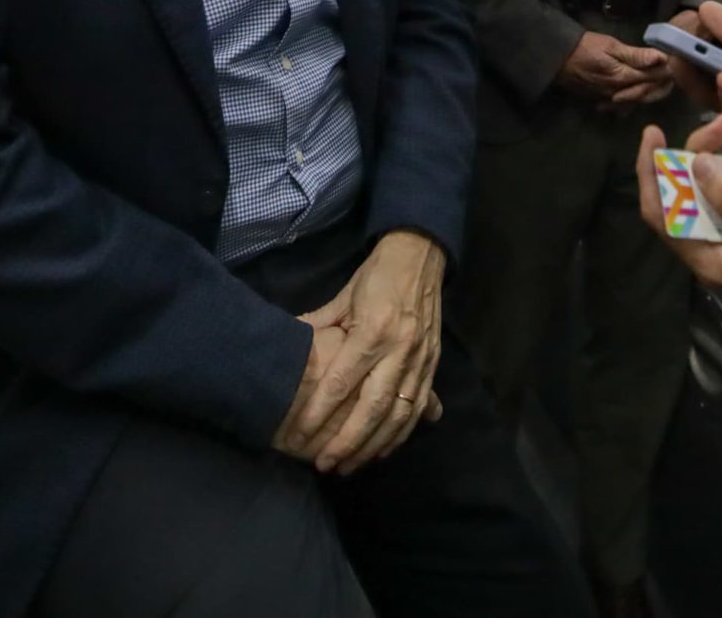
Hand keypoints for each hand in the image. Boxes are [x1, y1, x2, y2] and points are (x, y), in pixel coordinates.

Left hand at [277, 231, 446, 473]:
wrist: (420, 256)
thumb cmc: (375, 276)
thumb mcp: (342, 297)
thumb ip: (318, 328)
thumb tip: (288, 350)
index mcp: (374, 329)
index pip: (343, 380)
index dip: (320, 411)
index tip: (301, 435)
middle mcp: (399, 347)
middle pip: (373, 406)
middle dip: (348, 441)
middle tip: (325, 464)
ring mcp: (421, 358)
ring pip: (399, 414)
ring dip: (374, 445)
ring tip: (350, 466)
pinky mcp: (433, 363)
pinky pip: (418, 407)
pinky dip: (401, 433)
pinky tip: (383, 451)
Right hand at [557, 31, 672, 108]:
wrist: (558, 59)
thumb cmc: (586, 47)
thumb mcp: (611, 45)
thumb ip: (636, 55)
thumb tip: (661, 58)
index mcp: (623, 78)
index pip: (653, 77)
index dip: (667, 71)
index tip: (677, 64)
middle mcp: (619, 94)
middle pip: (648, 93)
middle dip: (663, 85)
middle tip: (674, 77)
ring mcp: (611, 101)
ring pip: (638, 101)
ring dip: (652, 93)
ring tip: (662, 84)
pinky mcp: (603, 102)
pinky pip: (624, 106)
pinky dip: (635, 100)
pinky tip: (640, 95)